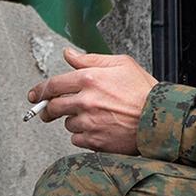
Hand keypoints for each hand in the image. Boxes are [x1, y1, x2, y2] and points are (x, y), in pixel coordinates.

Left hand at [27, 49, 157, 153]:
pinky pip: (77, 139)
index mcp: (89, 79)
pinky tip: (98, 129)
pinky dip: (83, 136)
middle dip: (47, 109)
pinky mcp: (95, 141)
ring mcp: (90, 123)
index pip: (53, 85)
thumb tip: (69, 54)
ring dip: (73, 120)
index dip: (39, 90)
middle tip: (48, 111)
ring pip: (67, 123)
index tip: (34, 95)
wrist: (161, 119)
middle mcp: (86, 101)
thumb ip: (90, 59)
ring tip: (92, 117)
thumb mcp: (121, 64)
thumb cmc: (144, 90)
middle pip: (53, 107)